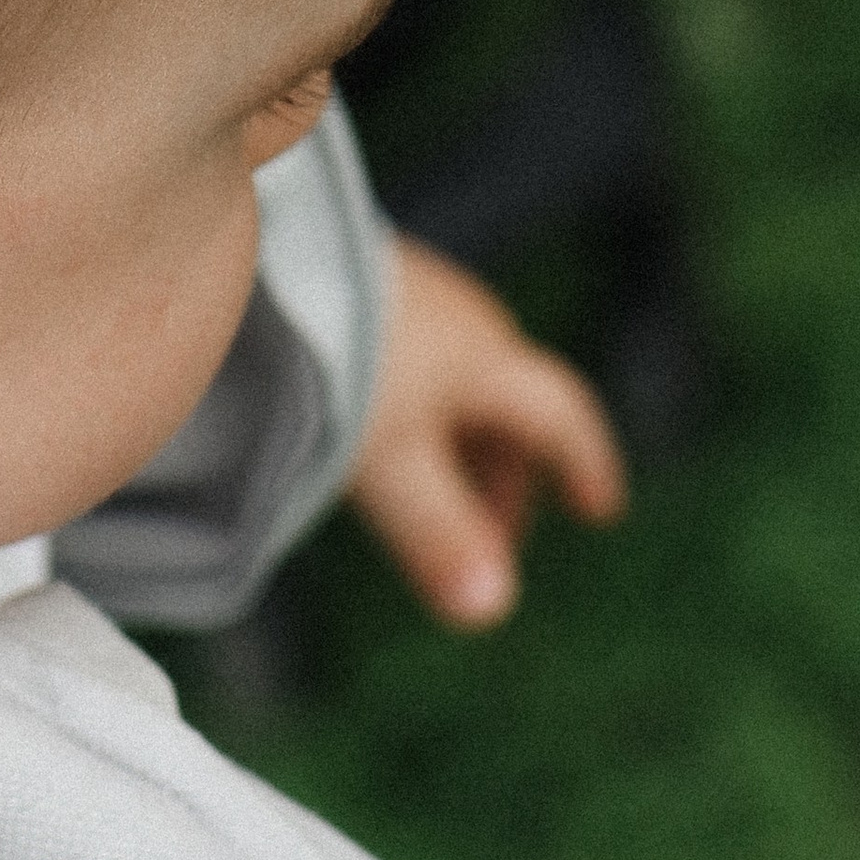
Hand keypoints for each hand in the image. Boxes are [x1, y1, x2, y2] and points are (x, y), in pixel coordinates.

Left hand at [349, 235, 626, 626]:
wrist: (260, 247)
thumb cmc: (333, 353)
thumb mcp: (389, 460)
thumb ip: (438, 533)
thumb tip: (490, 611)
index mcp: (489, 360)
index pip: (560, 416)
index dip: (584, 466)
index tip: (599, 511)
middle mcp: (465, 321)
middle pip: (509, 408)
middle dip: (510, 478)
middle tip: (489, 542)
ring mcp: (415, 297)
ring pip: (459, 387)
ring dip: (461, 449)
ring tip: (430, 499)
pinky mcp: (364, 287)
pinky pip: (415, 363)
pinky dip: (419, 415)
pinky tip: (377, 438)